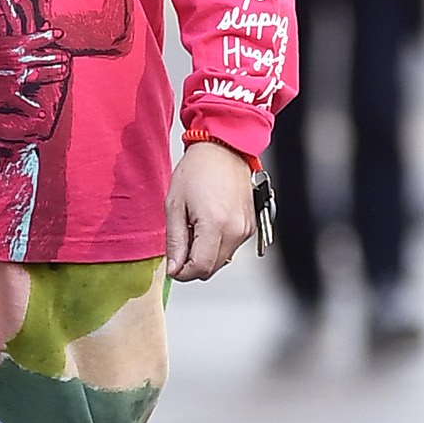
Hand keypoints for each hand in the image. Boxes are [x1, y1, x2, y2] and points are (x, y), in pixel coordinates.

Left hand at [166, 139, 256, 282]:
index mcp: (216, 225)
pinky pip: (230, 248)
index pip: (200, 269)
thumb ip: (175, 241)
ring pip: (221, 260)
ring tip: (196, 226)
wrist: (224, 149)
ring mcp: (246, 230)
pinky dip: (217, 243)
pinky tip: (209, 223)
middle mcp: (236, 231)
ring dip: (205, 253)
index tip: (173, 265)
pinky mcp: (251, 227)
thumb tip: (174, 267)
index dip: (182, 272)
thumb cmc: (198, 170)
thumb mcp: (175, 205)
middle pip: (212, 269)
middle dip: (193, 263)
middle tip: (182, 240)